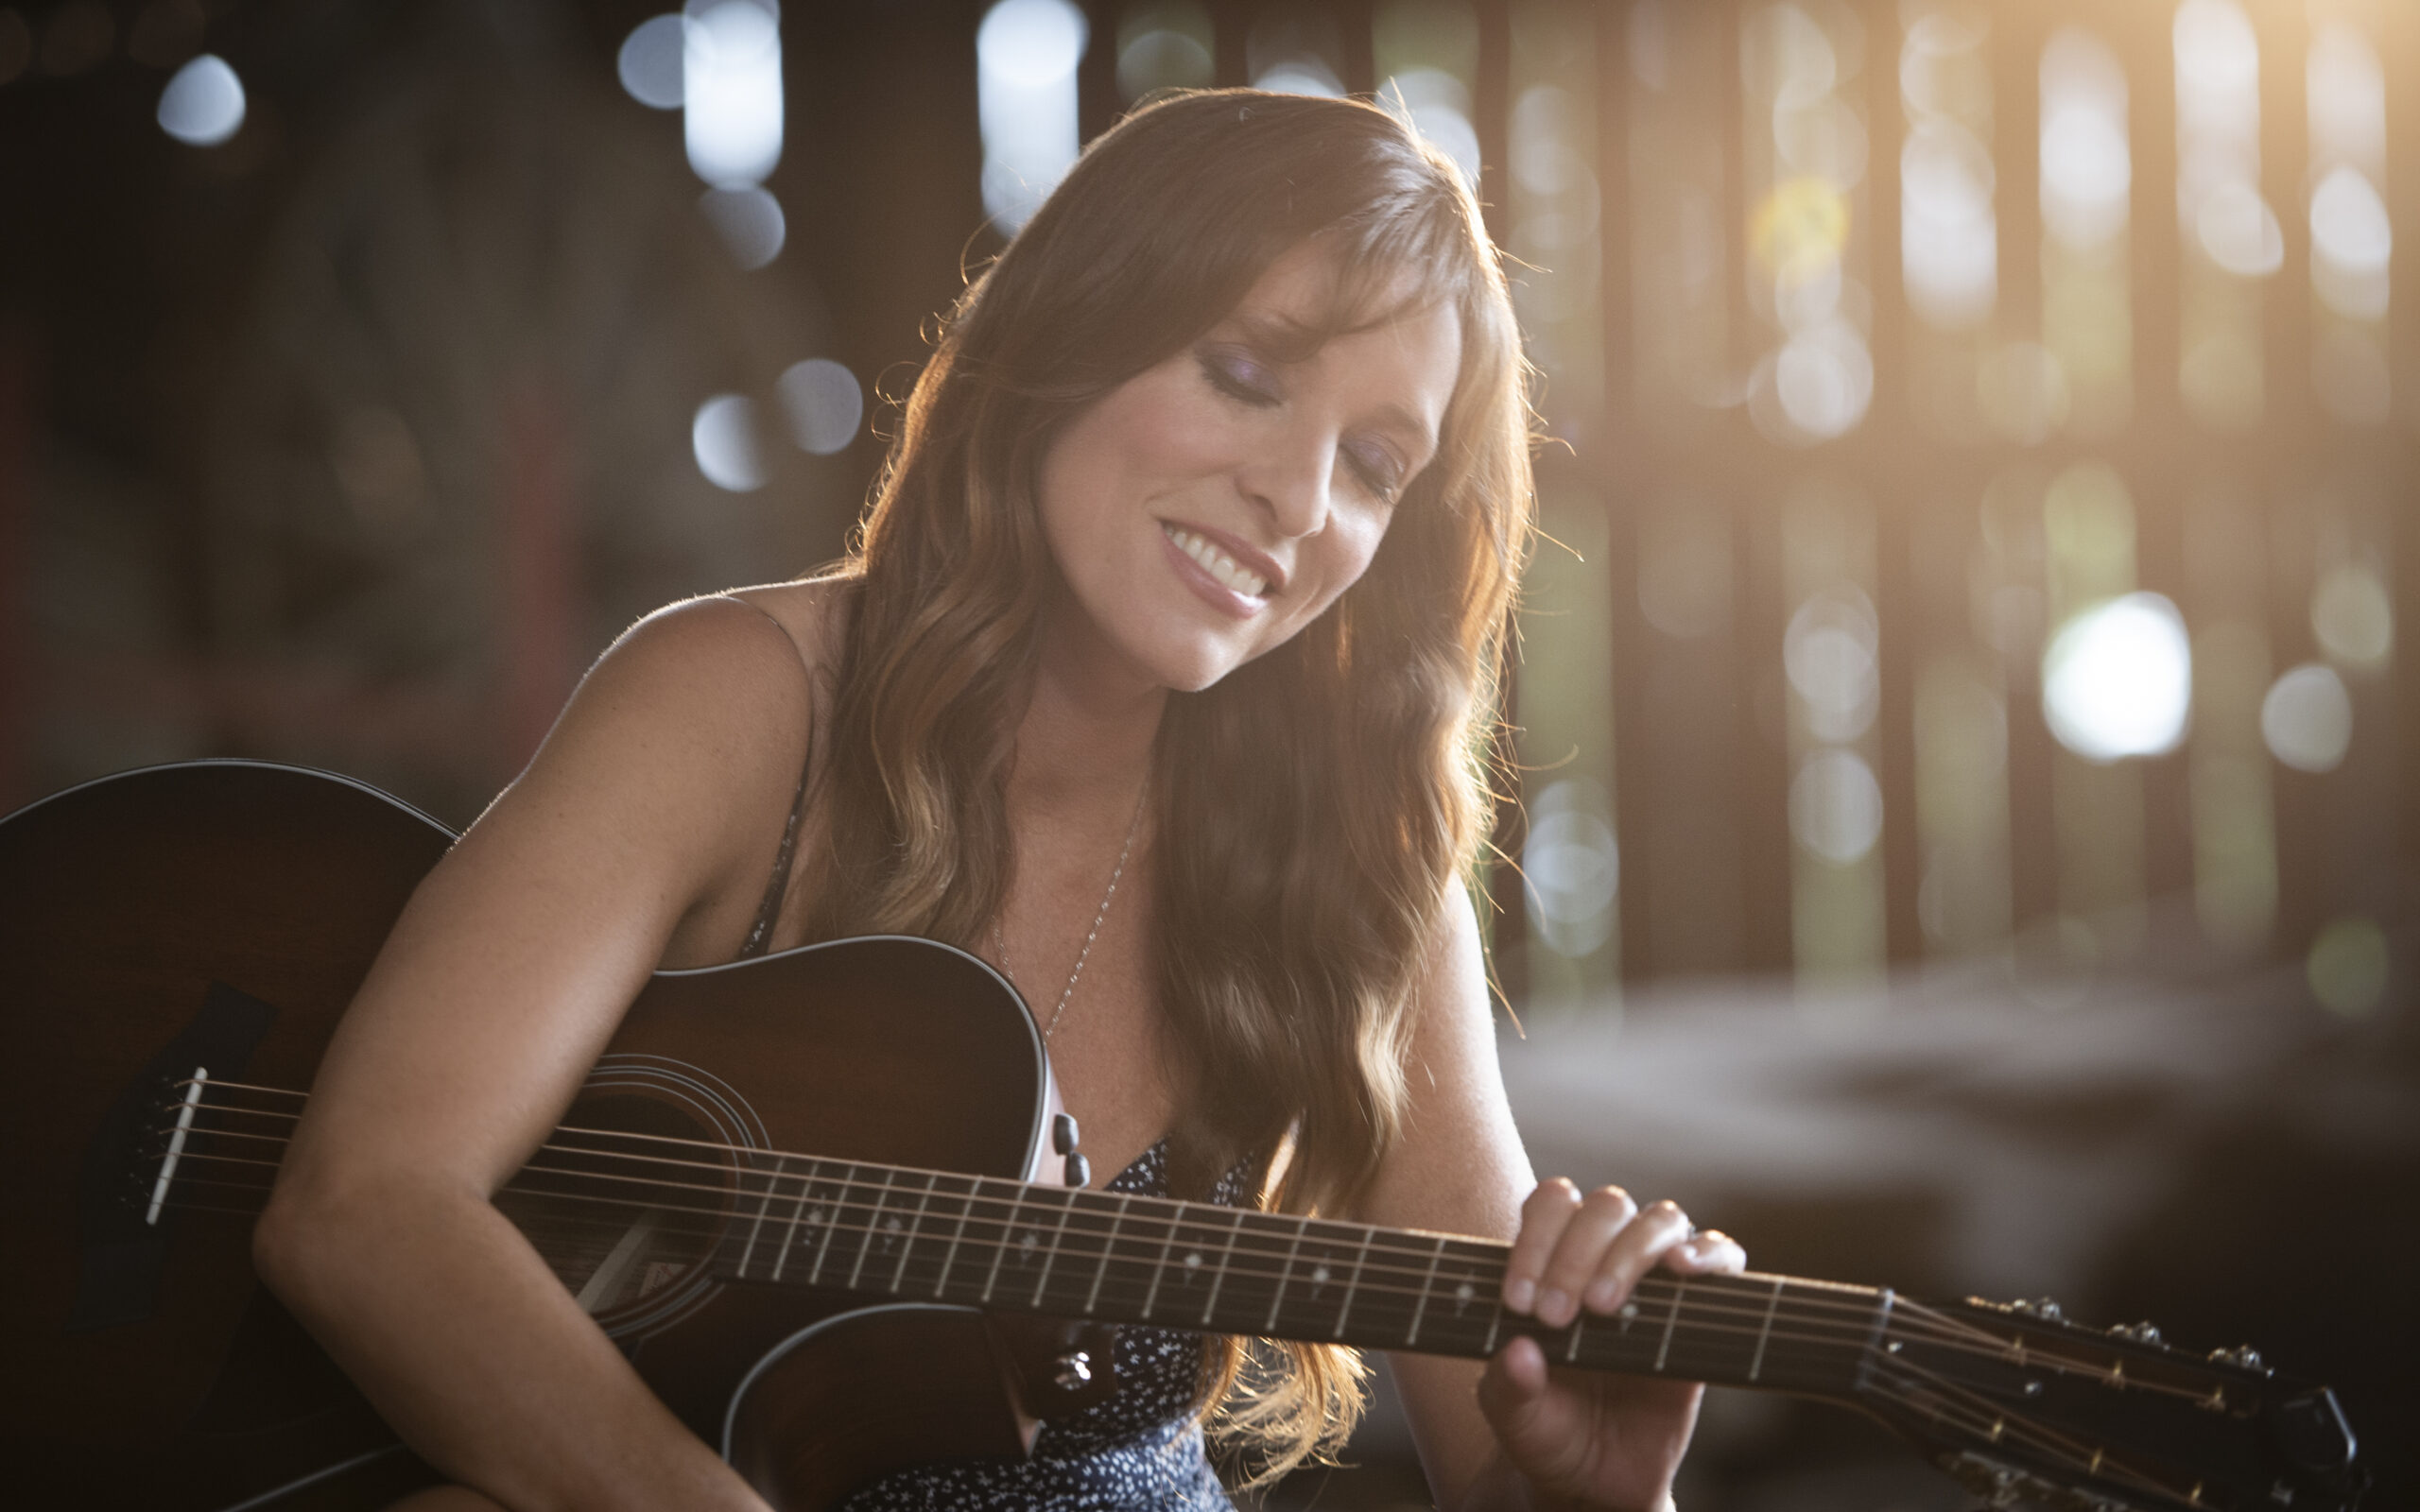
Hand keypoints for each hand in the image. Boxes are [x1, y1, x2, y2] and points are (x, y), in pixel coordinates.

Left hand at [1476, 1181, 1745, 1511]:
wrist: (1601, 1481)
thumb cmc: (1550, 1430)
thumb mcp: (1513, 1416)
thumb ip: (1507, 1386)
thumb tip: (1518, 1351)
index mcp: (1554, 1261)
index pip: (1550, 1208)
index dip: (1534, 1242)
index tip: (1519, 1302)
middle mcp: (1608, 1256)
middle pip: (1604, 1207)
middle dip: (1575, 1254)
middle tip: (1557, 1315)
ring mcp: (1660, 1279)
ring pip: (1659, 1221)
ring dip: (1629, 1253)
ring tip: (1605, 1305)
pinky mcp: (1705, 1309)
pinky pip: (1722, 1257)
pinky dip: (1707, 1253)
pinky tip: (1683, 1269)